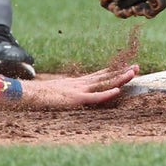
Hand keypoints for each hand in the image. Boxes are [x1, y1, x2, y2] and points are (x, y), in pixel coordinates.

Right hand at [19, 64, 137, 107]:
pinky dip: (106, 94)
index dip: (114, 71)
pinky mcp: (75, 99)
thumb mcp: (58, 92)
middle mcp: (81, 83)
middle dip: (121, 72)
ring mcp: (79, 90)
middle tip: (137, 66)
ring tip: (132, 74)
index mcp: (77, 82)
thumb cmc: (40, 95)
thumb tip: (74, 95)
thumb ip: (68, 92)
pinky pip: (94, 97)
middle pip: (105, 76)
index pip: (100, 75)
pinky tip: (117, 91)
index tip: (126, 67)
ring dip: (119, 79)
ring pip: (103, 84)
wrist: (28, 93)